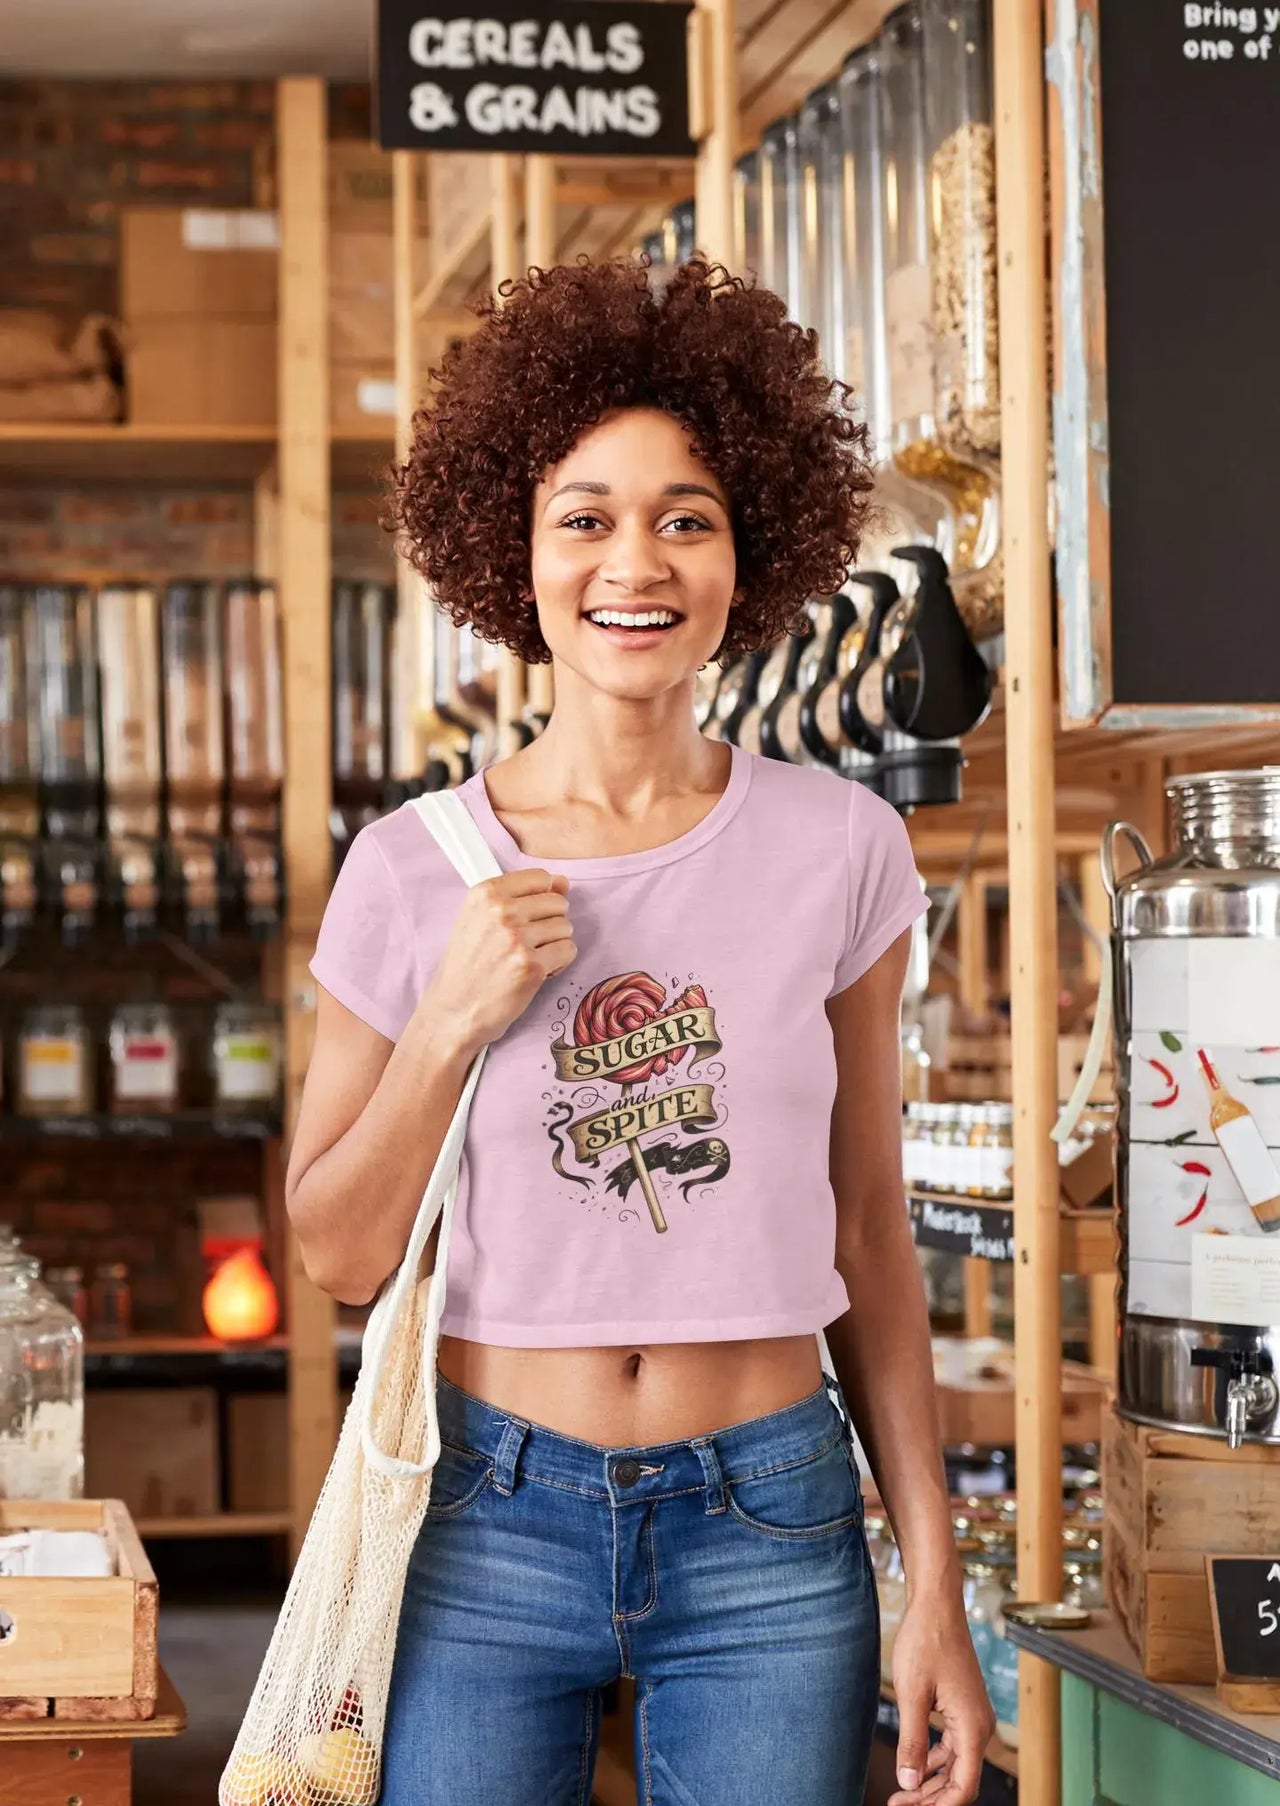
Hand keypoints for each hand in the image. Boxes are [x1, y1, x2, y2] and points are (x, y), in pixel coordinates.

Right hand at [429, 868, 574, 1055]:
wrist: (454, 1010)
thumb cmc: (468, 966)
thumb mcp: (481, 920)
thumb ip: (522, 896)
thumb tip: (563, 881)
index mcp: (486, 893)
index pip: (540, 877)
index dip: (543, 897)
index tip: (530, 916)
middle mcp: (501, 911)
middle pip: (557, 902)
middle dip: (550, 923)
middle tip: (528, 943)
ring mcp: (517, 939)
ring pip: (566, 927)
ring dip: (554, 944)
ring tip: (530, 958)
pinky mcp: (532, 966)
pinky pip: (568, 951)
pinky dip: (559, 964)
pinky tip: (537, 972)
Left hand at [888, 1595, 993, 1804]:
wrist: (936, 1605)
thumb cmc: (925, 1642)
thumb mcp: (912, 1694)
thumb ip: (911, 1741)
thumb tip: (908, 1781)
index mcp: (972, 1727)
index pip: (964, 1786)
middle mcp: (979, 1725)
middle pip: (960, 1779)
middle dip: (931, 1797)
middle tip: (898, 1805)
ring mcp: (973, 1715)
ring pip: (955, 1764)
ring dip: (931, 1781)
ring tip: (903, 1792)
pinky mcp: (963, 1706)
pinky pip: (952, 1745)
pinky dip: (934, 1760)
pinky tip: (916, 1766)